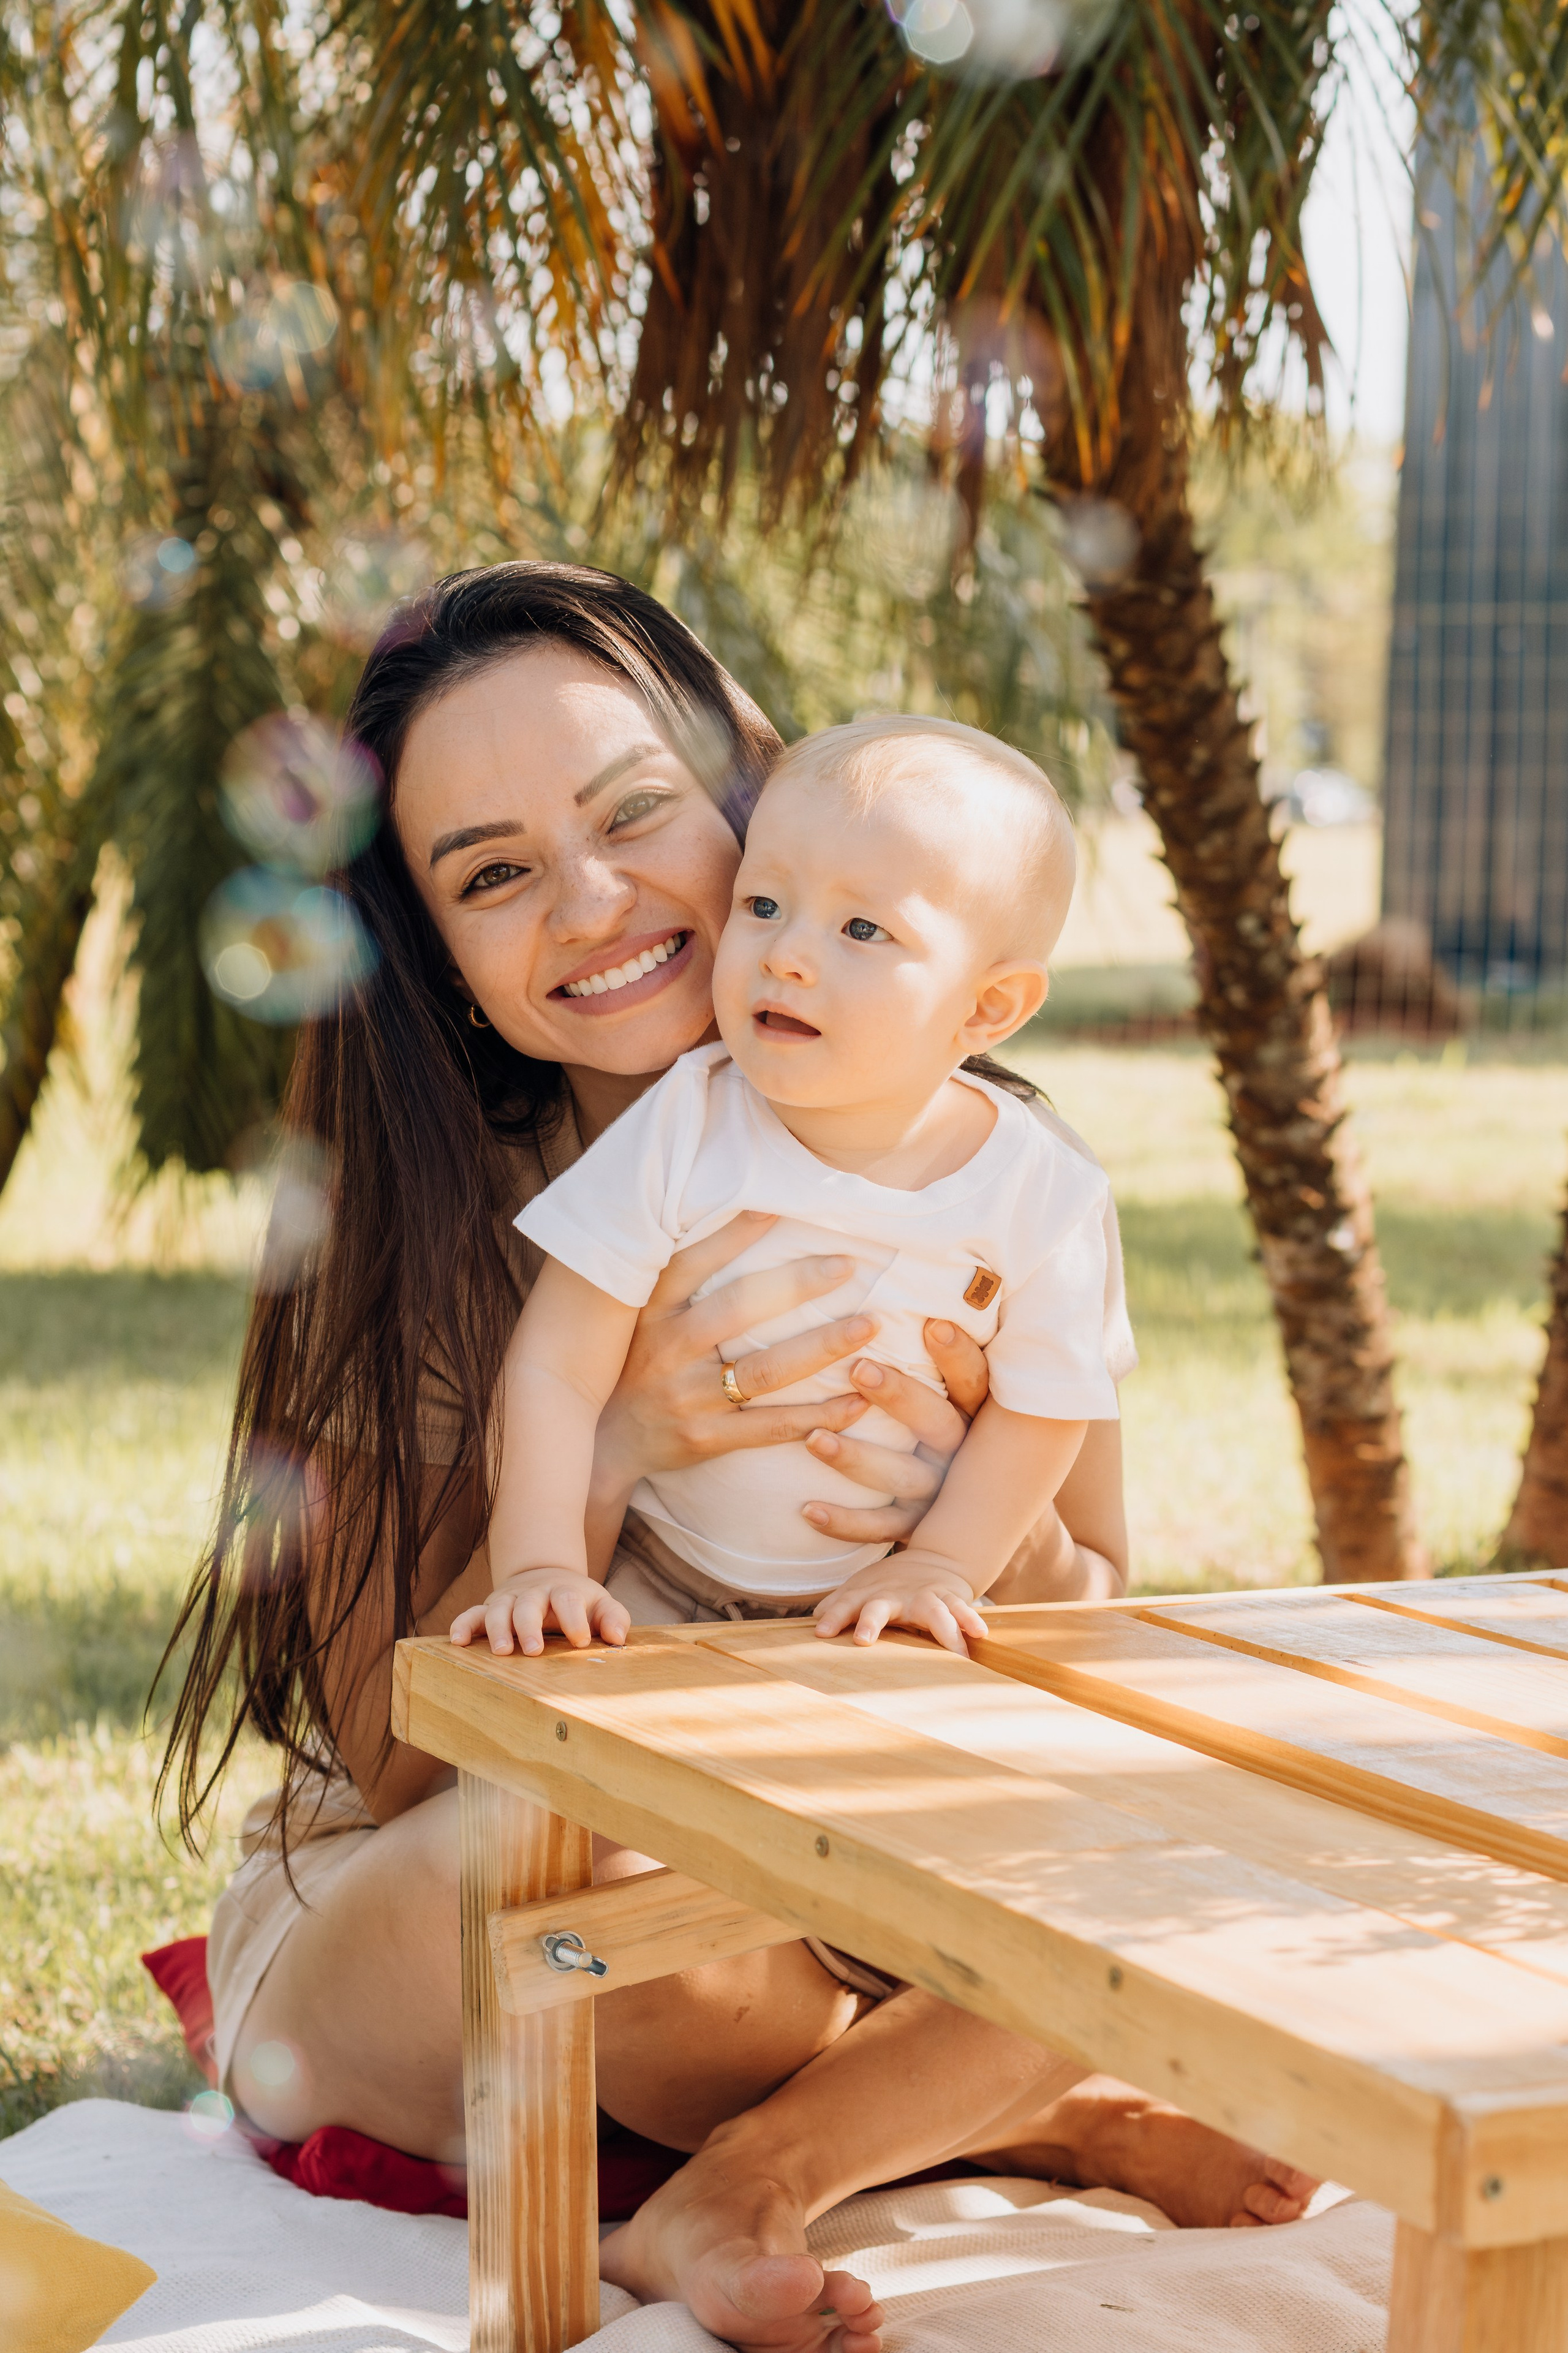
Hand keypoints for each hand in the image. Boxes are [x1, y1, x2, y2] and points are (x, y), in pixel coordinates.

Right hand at [450, 1569, 630, 1657]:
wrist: (546, 1576)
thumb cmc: (578, 1601)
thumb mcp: (601, 1605)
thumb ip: (613, 1618)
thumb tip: (619, 1638)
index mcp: (563, 1591)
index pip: (568, 1599)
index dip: (575, 1618)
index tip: (582, 1641)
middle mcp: (533, 1593)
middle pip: (529, 1604)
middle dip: (529, 1626)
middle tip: (534, 1650)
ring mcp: (509, 1600)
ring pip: (499, 1609)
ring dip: (498, 1629)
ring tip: (502, 1652)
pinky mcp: (489, 1609)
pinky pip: (472, 1614)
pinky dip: (463, 1625)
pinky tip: (457, 1641)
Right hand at [592, 1214, 882, 1492]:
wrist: (607, 1444)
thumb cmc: (637, 1365)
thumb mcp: (642, 1317)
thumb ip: (679, 1279)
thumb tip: (741, 1220)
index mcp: (653, 1313)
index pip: (693, 1263)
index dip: (734, 1233)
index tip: (779, 1205)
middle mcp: (668, 1351)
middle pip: (739, 1310)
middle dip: (797, 1285)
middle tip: (848, 1265)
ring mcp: (689, 1398)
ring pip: (766, 1371)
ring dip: (822, 1347)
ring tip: (869, 1326)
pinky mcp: (707, 1439)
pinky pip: (772, 1427)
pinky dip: (819, 1415)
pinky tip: (859, 1401)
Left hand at [798, 1320, 992, 1545]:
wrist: (985, 1521)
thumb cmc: (959, 1424)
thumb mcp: (964, 1387)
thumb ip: (944, 1343)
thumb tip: (916, 1261)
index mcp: (975, 1411)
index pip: (975, 1380)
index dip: (957, 1355)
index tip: (931, 1322)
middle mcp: (963, 1452)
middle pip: (939, 1425)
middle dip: (900, 1397)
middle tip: (858, 1369)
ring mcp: (940, 1496)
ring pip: (903, 1479)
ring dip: (858, 1459)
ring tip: (813, 1439)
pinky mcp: (916, 1531)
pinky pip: (880, 1531)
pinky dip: (844, 1522)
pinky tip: (805, 1509)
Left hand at [812, 1547, 987, 1654]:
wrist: (933, 1559)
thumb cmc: (888, 1585)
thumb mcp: (860, 1590)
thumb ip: (837, 1606)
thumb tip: (812, 1622)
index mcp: (868, 1595)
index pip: (845, 1604)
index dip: (834, 1616)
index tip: (821, 1632)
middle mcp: (894, 1596)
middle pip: (879, 1608)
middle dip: (871, 1621)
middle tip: (862, 1639)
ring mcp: (924, 1596)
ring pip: (932, 1612)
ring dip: (939, 1630)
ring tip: (945, 1649)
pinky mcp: (950, 1599)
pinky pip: (962, 1611)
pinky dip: (970, 1621)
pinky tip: (978, 1635)